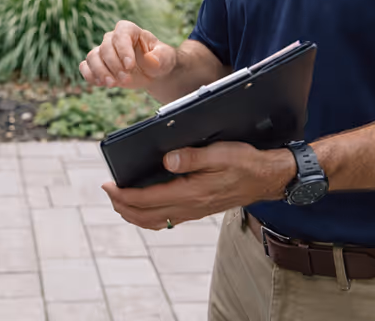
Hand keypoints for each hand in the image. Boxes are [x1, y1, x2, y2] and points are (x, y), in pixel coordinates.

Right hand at [80, 20, 176, 90]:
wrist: (153, 73)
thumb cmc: (159, 60)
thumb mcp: (166, 58)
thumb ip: (160, 57)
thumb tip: (151, 60)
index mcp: (129, 30)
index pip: (121, 35)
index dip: (123, 49)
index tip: (130, 65)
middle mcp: (113, 38)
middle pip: (105, 48)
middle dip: (114, 66)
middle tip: (126, 80)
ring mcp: (103, 51)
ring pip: (92, 57)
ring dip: (100, 72)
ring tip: (112, 84)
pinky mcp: (98, 64)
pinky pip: (85, 66)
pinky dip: (89, 75)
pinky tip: (100, 83)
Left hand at [101, 142, 296, 230]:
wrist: (267, 178)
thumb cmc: (245, 162)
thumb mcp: (221, 153)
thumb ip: (193, 156)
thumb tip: (166, 160)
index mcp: (192, 192)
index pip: (148, 199)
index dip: (124, 194)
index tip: (107, 185)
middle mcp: (190, 207)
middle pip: (145, 214)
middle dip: (122, 205)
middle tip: (106, 190)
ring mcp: (193, 211)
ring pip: (154, 220)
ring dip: (132, 212)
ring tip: (118, 199)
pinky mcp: (197, 210)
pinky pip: (165, 220)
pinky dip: (148, 215)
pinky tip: (143, 205)